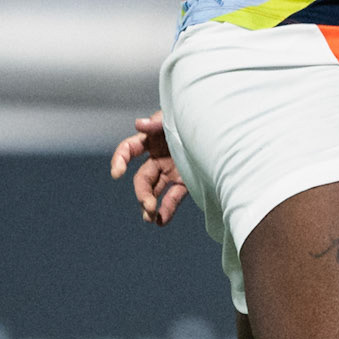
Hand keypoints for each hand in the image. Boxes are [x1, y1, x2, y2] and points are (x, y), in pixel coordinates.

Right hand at [110, 111, 187, 225]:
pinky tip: (161, 221)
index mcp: (151, 139)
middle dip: (142, 193)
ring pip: (154, 191)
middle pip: (142, 178)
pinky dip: (166, 210)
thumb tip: (138, 124)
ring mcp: (171, 170)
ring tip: (150, 218)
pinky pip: (172, 198)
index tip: (117, 174)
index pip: (128, 150)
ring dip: (149, 205)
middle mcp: (158, 157)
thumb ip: (157, 122)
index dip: (119, 160)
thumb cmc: (195, 118)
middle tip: (148, 205)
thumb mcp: (175, 119)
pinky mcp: (185, 181)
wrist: (221, 131)